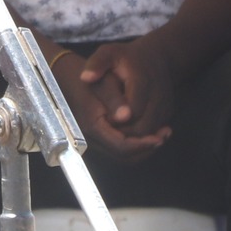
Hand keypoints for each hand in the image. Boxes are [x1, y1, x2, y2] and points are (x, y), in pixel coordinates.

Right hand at [54, 50, 168, 163]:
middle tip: (163, 136)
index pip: (121, 147)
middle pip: (124, 156)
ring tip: (159, 134)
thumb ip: (115, 99)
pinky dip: (135, 143)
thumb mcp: (103, 81)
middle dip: (146, 148)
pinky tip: (147, 132)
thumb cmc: (88, 76)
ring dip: (142, 147)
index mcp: (92, 125)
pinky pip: (119, 147)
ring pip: (123, 155)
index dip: (143, 144)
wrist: (66, 74)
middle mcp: (90, 138)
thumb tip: (128, 116)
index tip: (159, 137)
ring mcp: (93, 139)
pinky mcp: (97, 136)